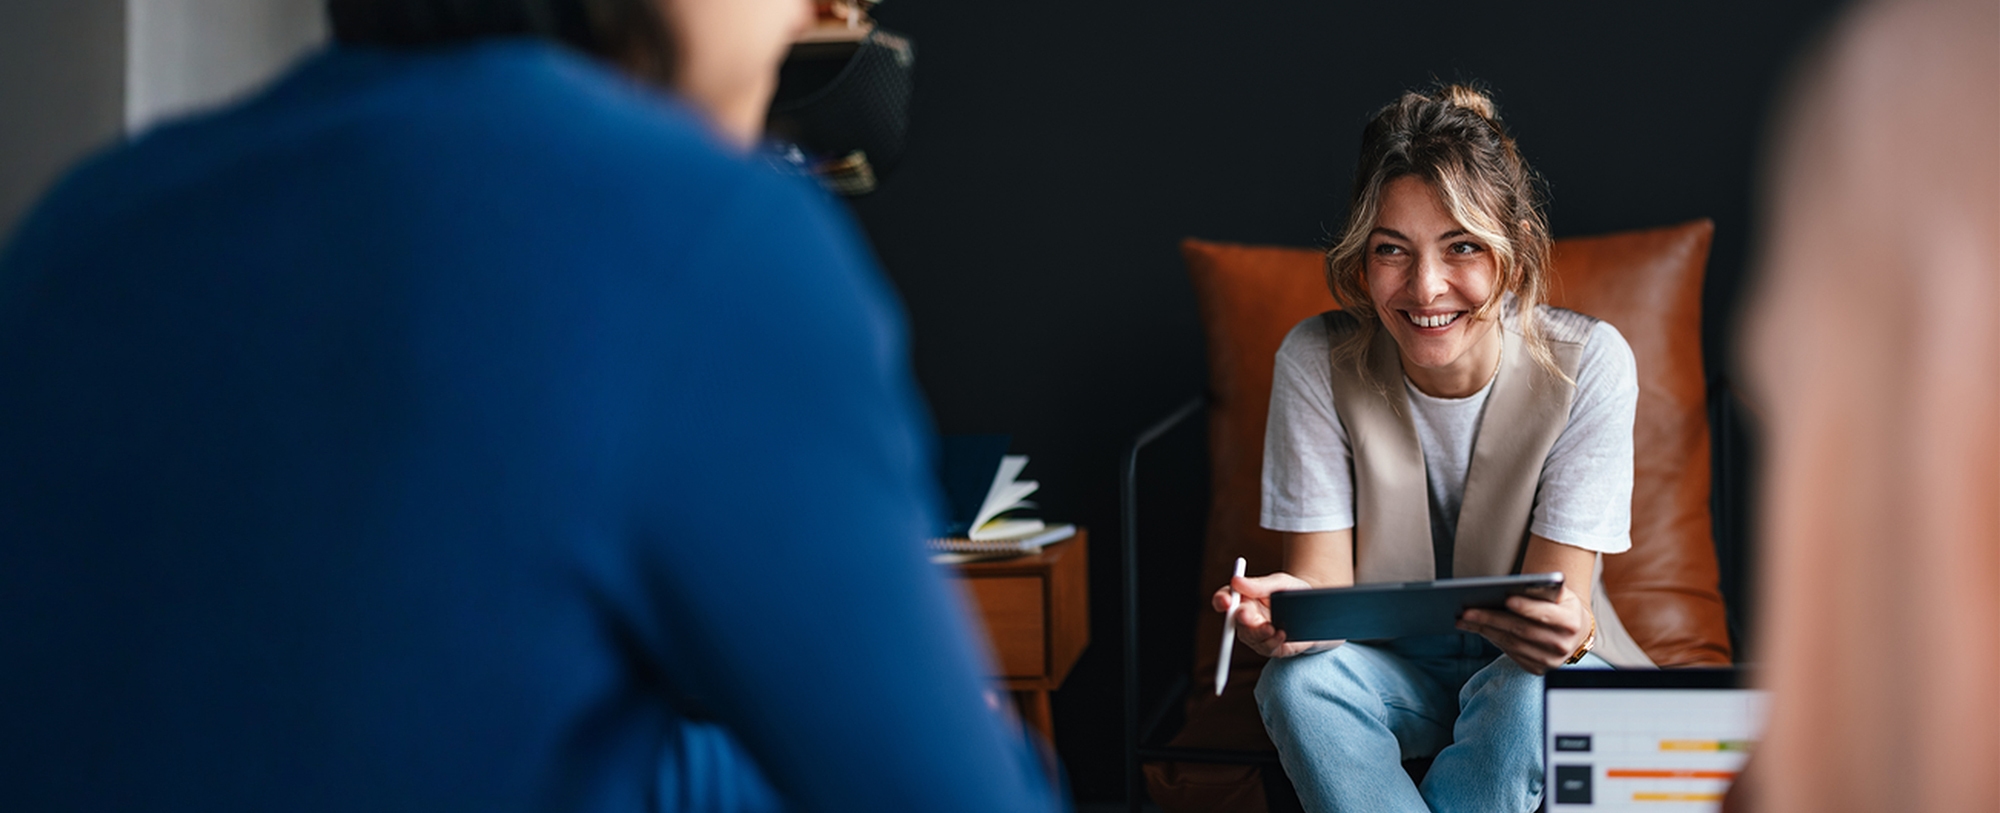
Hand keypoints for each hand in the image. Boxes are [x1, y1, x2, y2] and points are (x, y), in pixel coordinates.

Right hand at [1211, 571, 1340, 658]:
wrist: (1320, 611)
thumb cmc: (1296, 593)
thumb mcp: (1280, 583)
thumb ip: (1258, 584)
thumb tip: (1235, 580)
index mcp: (1244, 598)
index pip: (1224, 599)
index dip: (1221, 600)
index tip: (1225, 600)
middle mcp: (1247, 619)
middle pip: (1235, 621)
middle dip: (1241, 619)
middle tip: (1246, 615)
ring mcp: (1258, 635)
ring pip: (1250, 637)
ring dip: (1258, 632)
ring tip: (1270, 627)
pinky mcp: (1272, 648)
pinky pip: (1267, 647)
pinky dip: (1273, 641)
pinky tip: (1281, 634)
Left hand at [1456, 587, 1590, 674]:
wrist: (1574, 631)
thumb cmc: (1562, 606)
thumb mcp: (1560, 593)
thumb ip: (1545, 589)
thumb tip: (1515, 587)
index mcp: (1571, 622)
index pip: (1546, 615)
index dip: (1527, 608)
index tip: (1507, 599)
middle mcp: (1562, 645)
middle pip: (1522, 631)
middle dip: (1492, 620)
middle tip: (1468, 611)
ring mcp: (1550, 661)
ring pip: (1511, 644)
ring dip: (1484, 631)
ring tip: (1464, 619)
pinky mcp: (1537, 669)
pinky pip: (1510, 653)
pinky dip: (1491, 639)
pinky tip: (1476, 629)